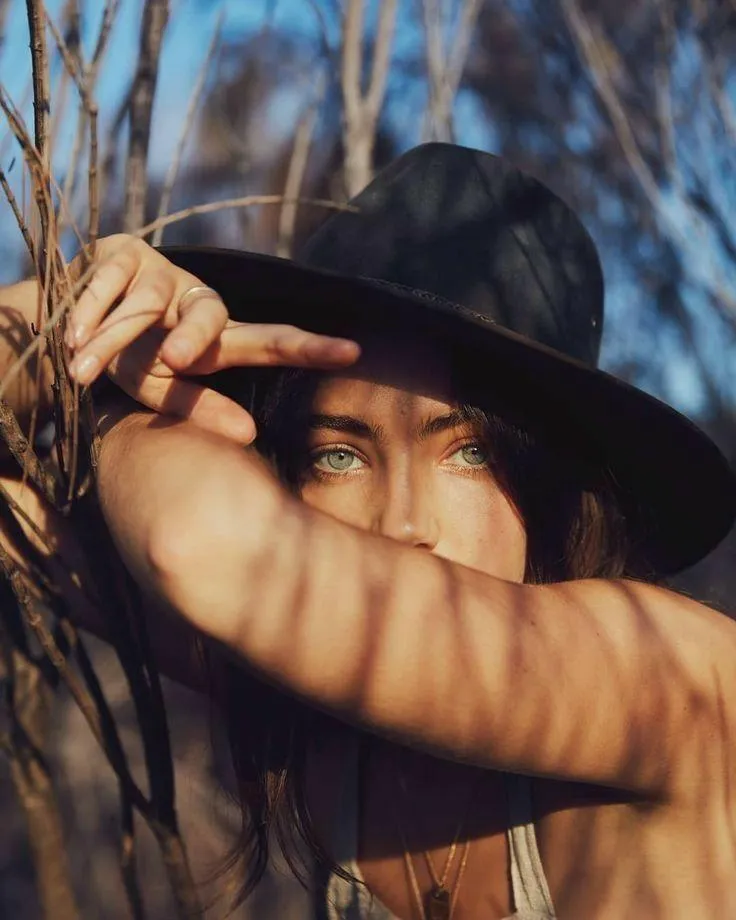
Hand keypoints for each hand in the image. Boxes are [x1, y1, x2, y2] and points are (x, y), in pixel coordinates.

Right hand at [67, 234, 359, 443]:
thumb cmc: (129, 359)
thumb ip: (199, 408)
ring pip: (145, 305)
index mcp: (217, 339)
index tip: (353, 353)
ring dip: (111, 338)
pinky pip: (106, 284)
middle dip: (192, 336)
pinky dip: (87, 312)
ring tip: (82, 366)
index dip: (311, 348)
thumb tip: (250, 434)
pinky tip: (70, 334)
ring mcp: (164, 272)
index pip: (271, 342)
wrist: (66, 319)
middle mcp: (199, 300)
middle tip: (174, 359)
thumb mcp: (159, 391)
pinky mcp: (123, 252)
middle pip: (211, 313)